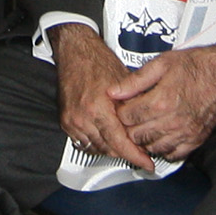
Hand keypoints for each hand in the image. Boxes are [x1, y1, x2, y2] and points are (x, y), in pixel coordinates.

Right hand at [51, 23, 155, 173]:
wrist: (75, 51)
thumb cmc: (98, 62)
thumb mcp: (124, 83)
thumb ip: (134, 108)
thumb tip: (149, 126)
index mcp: (98, 108)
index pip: (119, 143)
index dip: (135, 156)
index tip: (146, 163)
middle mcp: (83, 118)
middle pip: (109, 149)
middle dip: (126, 153)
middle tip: (140, 153)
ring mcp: (72, 121)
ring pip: (97, 148)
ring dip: (112, 149)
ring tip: (125, 144)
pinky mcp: (66, 122)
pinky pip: (84, 143)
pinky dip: (98, 143)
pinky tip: (108, 138)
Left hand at [109, 43, 215, 160]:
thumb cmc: (198, 65)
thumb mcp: (162, 63)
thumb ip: (135, 80)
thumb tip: (114, 91)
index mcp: (161, 100)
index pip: (126, 117)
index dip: (120, 111)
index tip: (122, 107)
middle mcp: (172, 120)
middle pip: (135, 135)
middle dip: (129, 126)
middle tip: (131, 117)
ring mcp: (184, 133)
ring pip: (151, 148)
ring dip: (144, 139)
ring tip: (144, 126)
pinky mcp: (195, 140)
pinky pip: (172, 155)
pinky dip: (163, 149)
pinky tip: (161, 136)